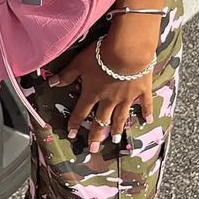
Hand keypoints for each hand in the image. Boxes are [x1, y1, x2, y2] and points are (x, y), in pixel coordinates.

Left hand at [52, 32, 156, 152]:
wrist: (128, 50)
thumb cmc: (102, 55)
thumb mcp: (80, 63)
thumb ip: (66, 74)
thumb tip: (51, 83)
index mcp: (93, 93)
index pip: (81, 112)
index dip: (75, 124)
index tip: (72, 135)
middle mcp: (109, 100)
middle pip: (101, 120)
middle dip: (96, 135)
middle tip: (94, 148)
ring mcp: (126, 97)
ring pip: (120, 117)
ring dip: (116, 129)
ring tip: (114, 140)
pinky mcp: (142, 90)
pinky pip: (145, 104)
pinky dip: (146, 112)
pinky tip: (147, 121)